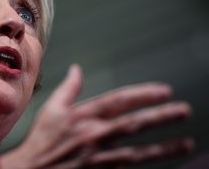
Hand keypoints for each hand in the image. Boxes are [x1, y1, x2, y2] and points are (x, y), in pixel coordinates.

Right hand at [0, 64, 192, 168]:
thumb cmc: (41, 140)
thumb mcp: (51, 109)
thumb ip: (68, 88)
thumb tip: (77, 69)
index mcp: (82, 116)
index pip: (118, 101)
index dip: (142, 94)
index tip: (163, 91)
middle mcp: (93, 134)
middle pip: (133, 124)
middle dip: (160, 117)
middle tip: (183, 110)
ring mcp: (99, 156)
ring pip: (137, 151)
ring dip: (163, 147)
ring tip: (186, 143)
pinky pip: (128, 168)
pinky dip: (146, 164)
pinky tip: (161, 160)